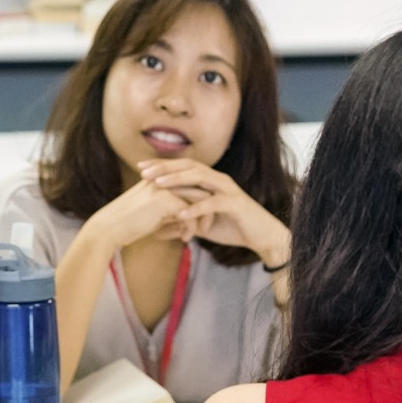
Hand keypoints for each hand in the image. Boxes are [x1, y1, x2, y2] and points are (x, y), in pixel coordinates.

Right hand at [86, 178, 197, 252]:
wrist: (110, 228)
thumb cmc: (129, 224)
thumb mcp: (153, 212)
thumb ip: (171, 210)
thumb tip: (188, 219)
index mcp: (161, 177)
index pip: (191, 182)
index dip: (201, 200)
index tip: (203, 218)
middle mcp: (164, 178)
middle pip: (198, 188)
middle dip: (207, 208)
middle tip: (206, 227)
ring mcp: (165, 187)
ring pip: (199, 199)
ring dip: (203, 218)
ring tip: (202, 233)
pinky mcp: (165, 200)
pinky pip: (189, 213)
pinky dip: (191, 228)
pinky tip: (185, 239)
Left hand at [136, 158, 290, 267]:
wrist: (261, 236)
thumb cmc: (231, 227)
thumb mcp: (201, 226)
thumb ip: (181, 223)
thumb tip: (157, 231)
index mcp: (210, 180)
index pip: (182, 167)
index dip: (162, 166)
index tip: (140, 168)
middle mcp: (218, 179)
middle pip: (188, 166)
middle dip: (165, 168)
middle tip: (144, 172)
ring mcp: (227, 190)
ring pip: (200, 178)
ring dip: (178, 180)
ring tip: (159, 184)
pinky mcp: (235, 204)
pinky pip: (213, 203)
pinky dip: (197, 207)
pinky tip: (181, 213)